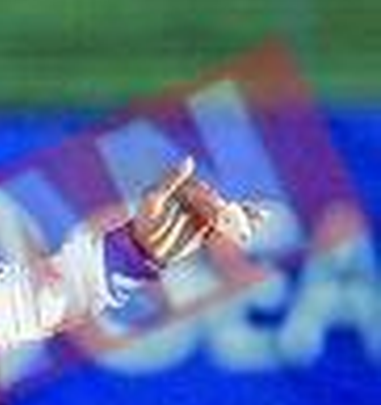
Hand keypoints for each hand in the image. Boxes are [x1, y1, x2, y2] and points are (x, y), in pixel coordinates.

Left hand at [130, 158, 266, 266]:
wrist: (142, 246)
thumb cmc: (144, 221)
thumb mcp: (153, 200)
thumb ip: (170, 181)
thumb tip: (189, 159)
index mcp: (187, 189)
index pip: (205, 195)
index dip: (211, 202)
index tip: (218, 210)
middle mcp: (198, 200)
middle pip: (219, 206)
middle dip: (227, 214)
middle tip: (229, 224)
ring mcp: (204, 214)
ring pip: (228, 213)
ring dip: (243, 217)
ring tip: (257, 220)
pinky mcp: (208, 229)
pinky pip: (228, 225)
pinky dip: (245, 221)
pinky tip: (262, 217)